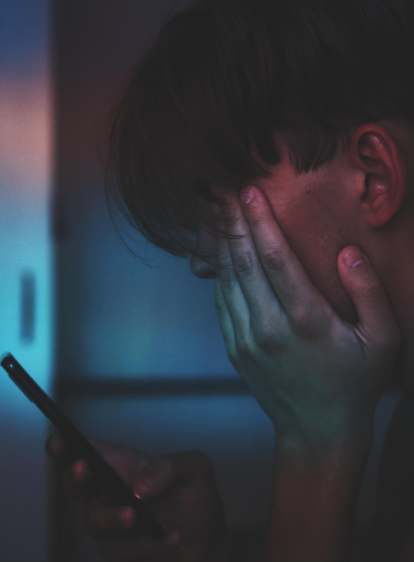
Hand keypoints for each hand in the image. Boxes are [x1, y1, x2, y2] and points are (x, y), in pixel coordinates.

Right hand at [45, 433, 237, 561]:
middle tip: (83, 468)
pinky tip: (172, 537)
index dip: (66, 444)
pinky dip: (149, 543)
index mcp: (123, 465)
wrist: (207, 542)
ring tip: (135, 515)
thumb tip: (139, 485)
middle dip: (74, 474)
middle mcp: (110, 492)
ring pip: (94, 521)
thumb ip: (171, 466)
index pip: (87, 450)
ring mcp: (111, 523)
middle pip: (75, 482)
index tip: (57, 440)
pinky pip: (124, 549)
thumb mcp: (196, 470)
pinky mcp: (120, 551)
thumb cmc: (195, 499)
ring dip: (112, 517)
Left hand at [213, 187, 400, 450]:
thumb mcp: (382, 341)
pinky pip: (222, 301)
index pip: (275, 257)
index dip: (260, 220)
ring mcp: (246, 339)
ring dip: (222, 241)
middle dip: (233, 220)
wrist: (317, 430)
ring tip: (217, 210)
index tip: (249, 191)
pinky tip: (221, 251)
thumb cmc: (355, 384)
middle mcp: (268, 327)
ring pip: (227, 279)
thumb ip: (369, 294)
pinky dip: (219, 271)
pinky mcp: (235, 348)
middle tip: (222, 189)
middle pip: (244, 262)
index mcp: (305, 320)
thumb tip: (347, 253)